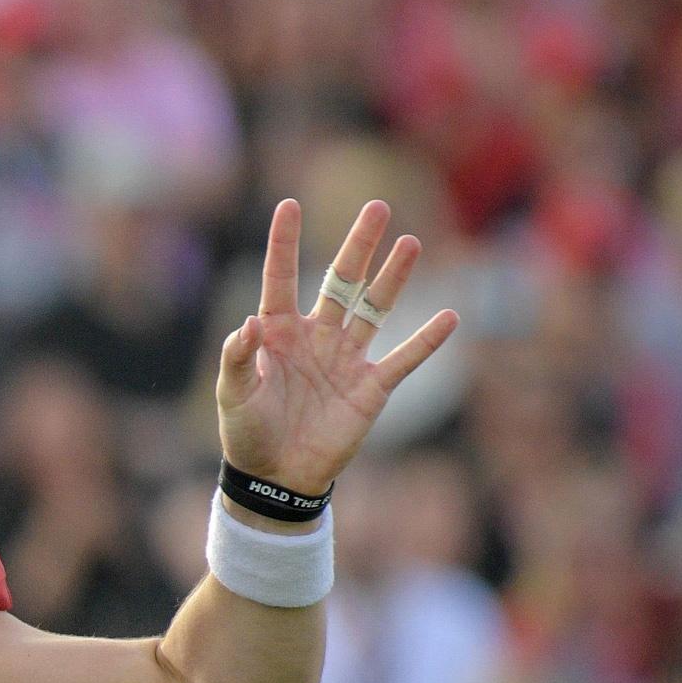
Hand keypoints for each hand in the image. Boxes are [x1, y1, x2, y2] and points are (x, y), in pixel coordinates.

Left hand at [216, 199, 458, 493]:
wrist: (276, 478)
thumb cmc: (247, 434)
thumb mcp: (232, 395)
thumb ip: (237, 358)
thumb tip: (246, 324)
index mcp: (277, 332)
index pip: (280, 278)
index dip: (284, 243)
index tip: (289, 204)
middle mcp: (315, 336)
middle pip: (340, 281)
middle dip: (358, 246)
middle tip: (377, 207)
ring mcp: (346, 359)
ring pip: (374, 309)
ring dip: (393, 278)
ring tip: (410, 243)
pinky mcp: (370, 388)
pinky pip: (403, 359)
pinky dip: (426, 341)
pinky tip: (449, 317)